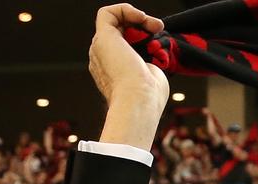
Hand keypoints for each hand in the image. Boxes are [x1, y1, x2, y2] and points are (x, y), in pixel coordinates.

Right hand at [89, 4, 168, 145]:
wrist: (139, 101)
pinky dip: (125, 9)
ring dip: (137, 17)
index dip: (141, 36)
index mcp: (112, 71)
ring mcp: (99, 48)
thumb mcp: (152, 76)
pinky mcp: (102, 37)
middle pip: (119, 31)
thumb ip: (149, 63)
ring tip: (155, 26)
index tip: (158, 40)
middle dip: (140, 26)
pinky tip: (141, 18)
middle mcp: (101, 59)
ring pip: (113, 21)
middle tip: (158, 30)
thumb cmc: (148, 96)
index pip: (123, 45)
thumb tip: (153, 56)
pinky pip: (107, 13)